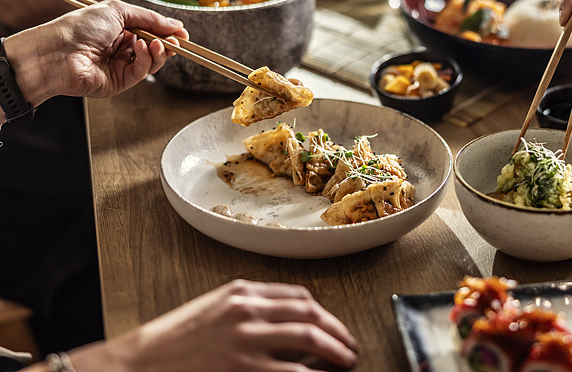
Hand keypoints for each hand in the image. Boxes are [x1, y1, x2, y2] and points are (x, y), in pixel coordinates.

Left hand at [4, 0, 187, 107]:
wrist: (56, 53)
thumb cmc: (79, 27)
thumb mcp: (118, 11)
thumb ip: (149, 18)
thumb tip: (176, 25)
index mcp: (119, 28)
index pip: (151, 30)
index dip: (168, 31)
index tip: (183, 33)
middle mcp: (121, 47)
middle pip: (155, 47)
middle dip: (168, 43)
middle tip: (177, 41)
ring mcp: (121, 65)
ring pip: (152, 61)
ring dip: (160, 52)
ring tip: (159, 44)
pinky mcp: (120, 82)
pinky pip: (142, 72)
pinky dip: (147, 60)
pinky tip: (143, 49)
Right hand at [68, 280, 358, 371]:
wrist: (137, 364)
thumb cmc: (171, 342)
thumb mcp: (212, 311)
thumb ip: (247, 311)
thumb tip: (286, 324)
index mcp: (240, 292)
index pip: (297, 296)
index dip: (323, 312)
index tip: (333, 326)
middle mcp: (247, 310)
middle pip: (310, 313)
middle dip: (337, 330)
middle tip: (349, 346)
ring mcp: (246, 340)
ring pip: (309, 337)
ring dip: (335, 350)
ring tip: (346, 361)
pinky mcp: (243, 369)